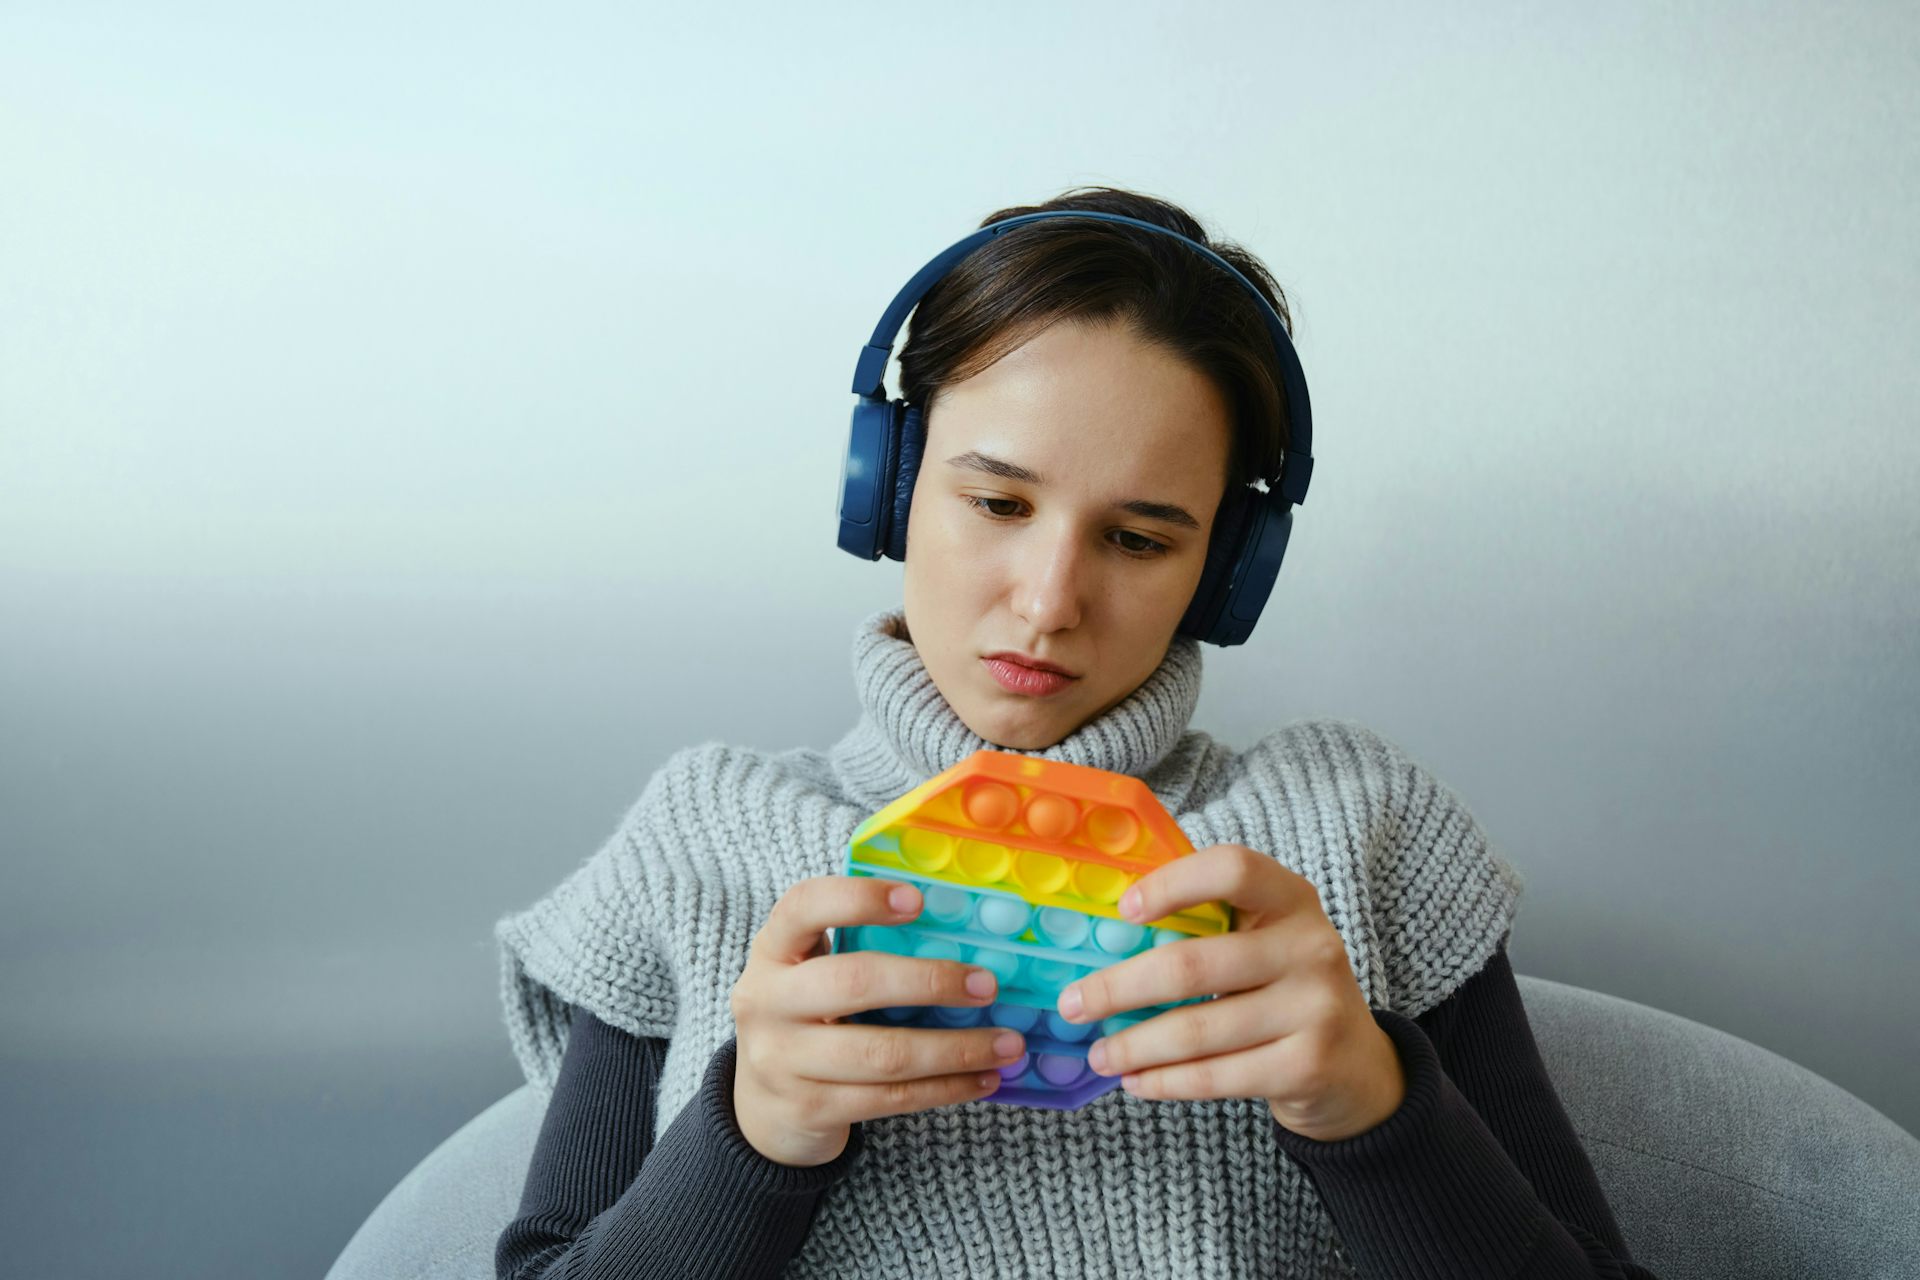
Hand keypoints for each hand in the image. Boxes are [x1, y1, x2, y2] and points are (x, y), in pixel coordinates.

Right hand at [729, 875, 1027, 1166]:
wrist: (757, 1109)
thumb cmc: (806, 1020)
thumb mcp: (810, 975)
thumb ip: (859, 949)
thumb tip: (963, 929)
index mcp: (772, 951)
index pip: (804, 907)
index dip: (859, 898)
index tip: (918, 900)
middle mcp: (767, 1001)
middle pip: (854, 983)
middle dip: (929, 982)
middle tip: (987, 984)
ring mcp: (782, 1060)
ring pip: (882, 1054)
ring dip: (955, 1048)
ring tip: (1007, 1044)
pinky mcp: (809, 1109)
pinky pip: (890, 1098)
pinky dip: (945, 1088)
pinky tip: (983, 1079)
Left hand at [1054, 844, 1407, 1141]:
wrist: (1356, 1066)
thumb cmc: (1285, 988)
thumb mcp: (1264, 940)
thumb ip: (1207, 924)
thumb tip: (1104, 928)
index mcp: (1292, 899)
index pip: (1232, 869)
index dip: (1173, 884)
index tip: (1123, 911)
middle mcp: (1311, 946)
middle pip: (1193, 965)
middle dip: (1118, 988)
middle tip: (1073, 1004)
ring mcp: (1315, 1009)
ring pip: (1198, 1031)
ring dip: (1134, 1045)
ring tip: (1099, 1054)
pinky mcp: (1307, 1066)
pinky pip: (1216, 1076)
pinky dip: (1166, 1081)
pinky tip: (1137, 1080)